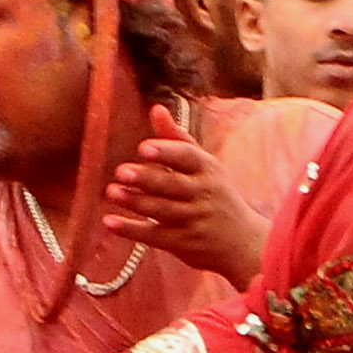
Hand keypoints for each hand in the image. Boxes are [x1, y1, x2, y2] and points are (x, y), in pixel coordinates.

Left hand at [104, 109, 267, 281]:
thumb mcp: (204, 165)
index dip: (165, 152)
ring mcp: (193, 220)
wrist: (243, 243)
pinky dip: (131, 230)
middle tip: (121, 172)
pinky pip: (154, 236)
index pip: (187, 157)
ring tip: (111, 192)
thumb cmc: (216, 196)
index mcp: (207, 169)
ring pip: (161, 210)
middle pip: (172, 185)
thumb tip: (155, 108)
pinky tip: (109, 222)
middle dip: (147, 179)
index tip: (143, 148)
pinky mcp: (182, 243)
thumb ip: (176, 138)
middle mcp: (202, 194)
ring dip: (135, 202)